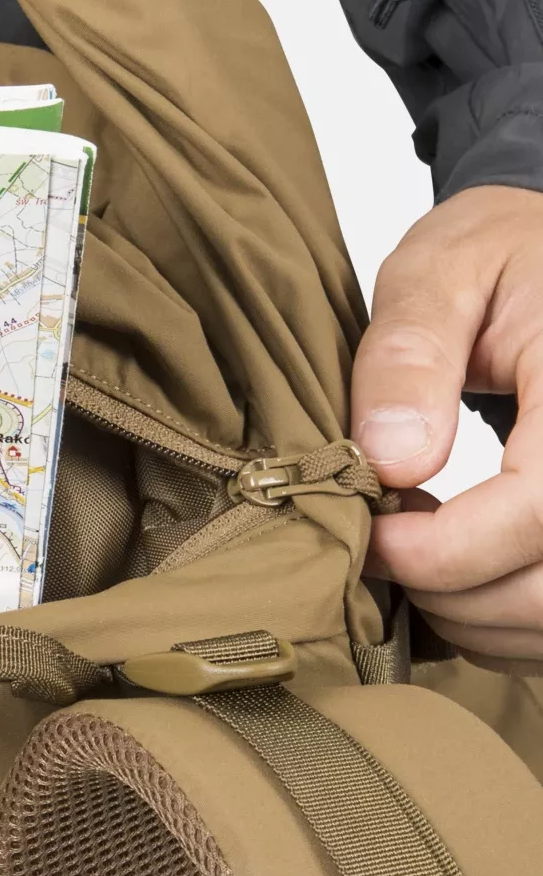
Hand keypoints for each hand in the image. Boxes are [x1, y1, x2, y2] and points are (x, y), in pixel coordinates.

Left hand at [353, 184, 542, 658]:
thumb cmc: (500, 254)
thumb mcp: (439, 271)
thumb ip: (408, 357)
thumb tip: (390, 458)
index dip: (447, 550)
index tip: (371, 538)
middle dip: (450, 592)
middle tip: (378, 550)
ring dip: (474, 616)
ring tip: (412, 554)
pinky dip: (504, 621)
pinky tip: (457, 572)